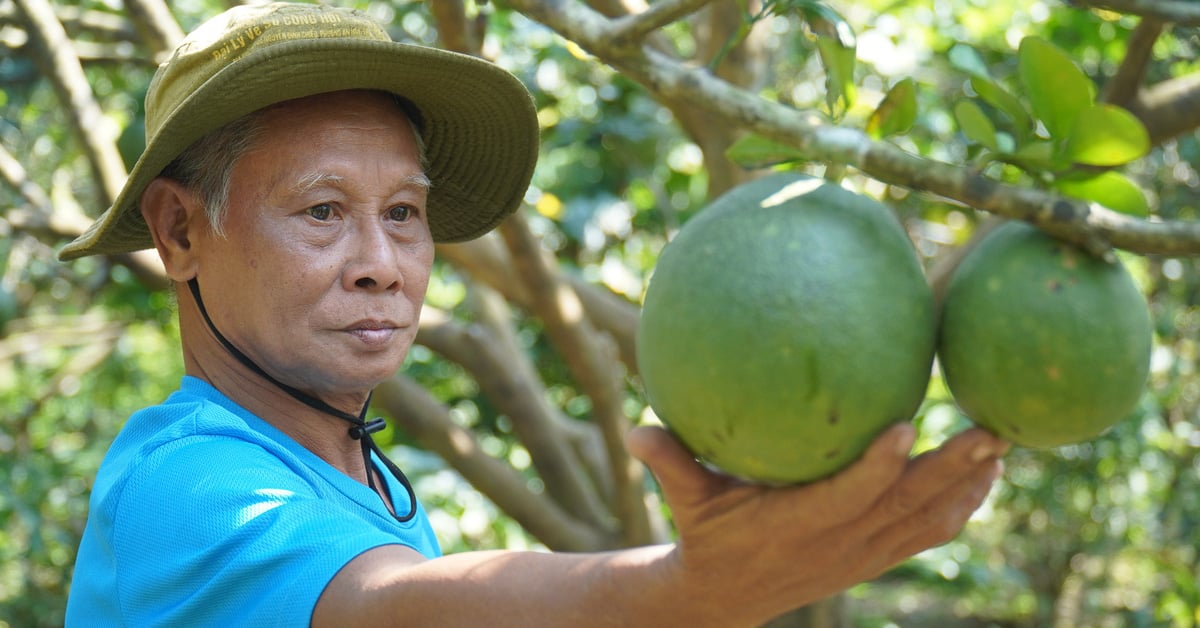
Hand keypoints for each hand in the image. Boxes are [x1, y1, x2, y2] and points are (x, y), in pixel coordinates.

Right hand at [625, 422, 1008, 624]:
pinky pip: (927, 535)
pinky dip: (959, 508)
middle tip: (991, 430)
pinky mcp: (873, 558)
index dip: (878, 467)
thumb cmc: (705, 536)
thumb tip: (634, 429)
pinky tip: (982, 476)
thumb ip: (668, 463)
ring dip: (968, 488)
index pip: (847, 497)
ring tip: (1000, 446)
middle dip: (951, 471)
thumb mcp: (685, 502)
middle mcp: (839, 545)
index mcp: (796, 526)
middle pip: (906, 507)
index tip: (908, 425)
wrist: (726, 598)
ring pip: (927, 523)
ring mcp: (862, 555)